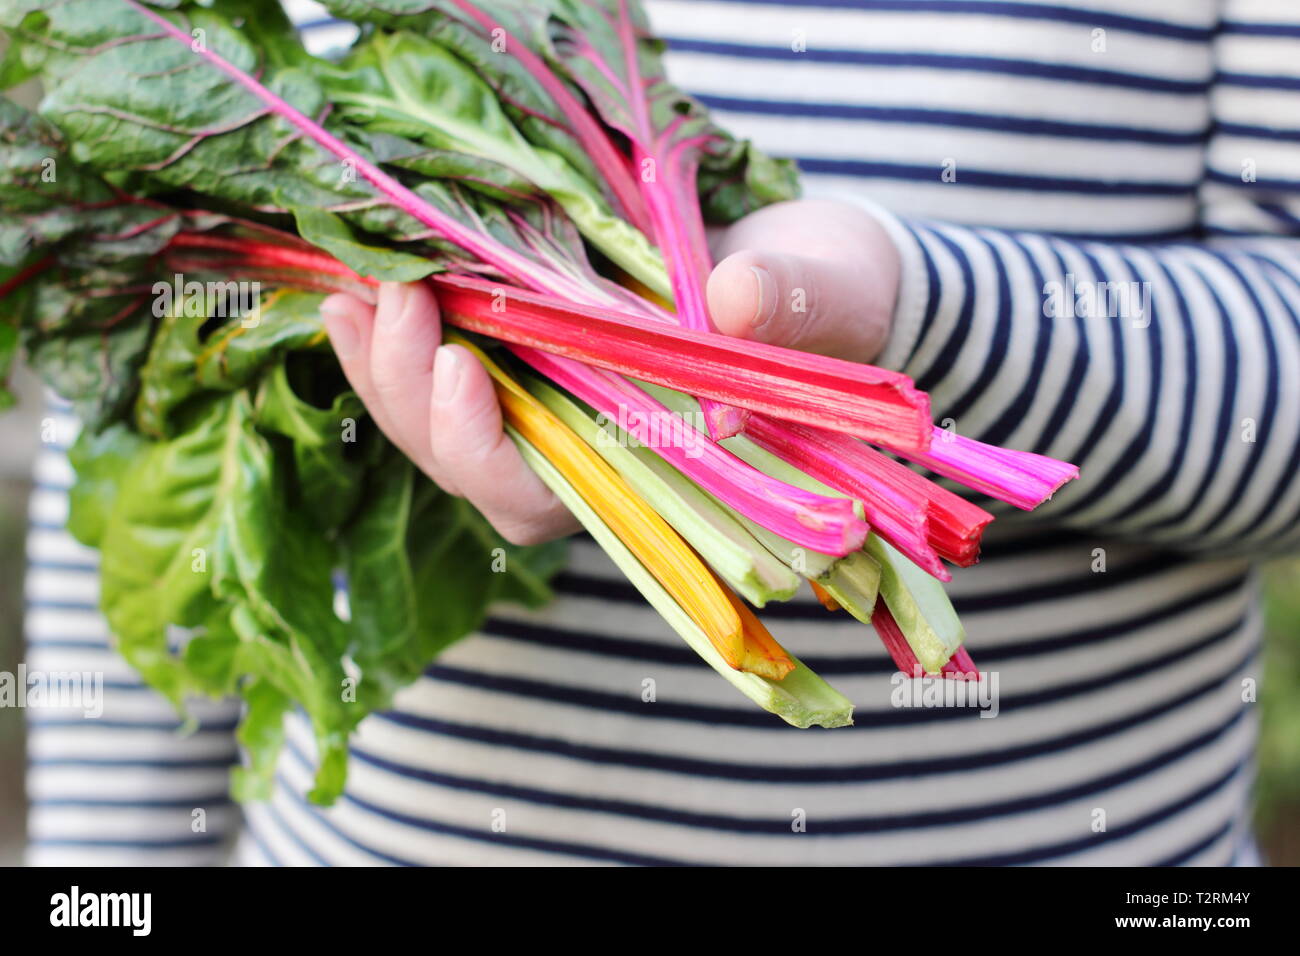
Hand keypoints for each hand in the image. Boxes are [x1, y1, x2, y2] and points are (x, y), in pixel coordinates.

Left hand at [320, 199, 899, 545]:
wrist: (814, 273)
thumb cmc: (825, 300)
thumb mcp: (826, 294)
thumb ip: (794, 303)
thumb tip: (740, 300)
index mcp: (645, 467)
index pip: (538, 495)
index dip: (486, 449)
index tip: (460, 368)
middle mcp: (579, 451)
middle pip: (462, 463)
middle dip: (409, 393)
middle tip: (395, 297)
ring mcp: (545, 407)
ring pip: (432, 421)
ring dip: (381, 362)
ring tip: (355, 288)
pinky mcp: (525, 359)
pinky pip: (435, 368)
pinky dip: (391, 334)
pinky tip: (358, 286)